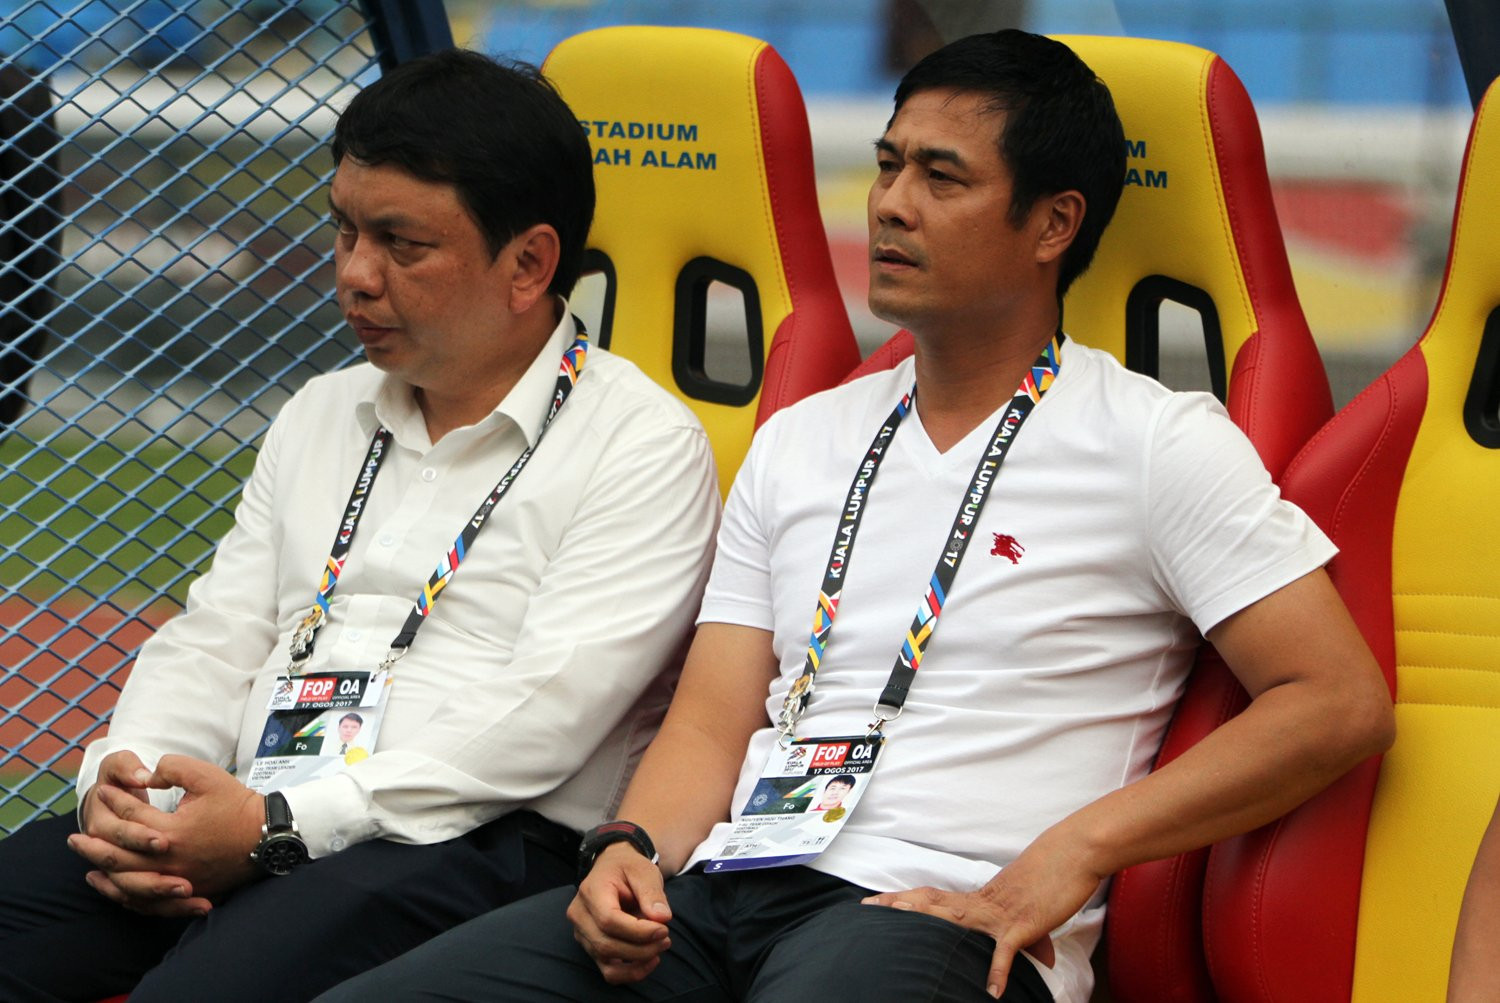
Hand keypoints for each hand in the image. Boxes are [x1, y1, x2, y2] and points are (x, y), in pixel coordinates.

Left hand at [69, 754, 263, 910]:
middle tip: (73, 838)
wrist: (266, 835)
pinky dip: (124, 893)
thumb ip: (173, 767)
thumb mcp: (207, 776)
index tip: (104, 790)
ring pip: (127, 881)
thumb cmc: (237, 805)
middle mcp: (168, 860)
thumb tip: (148, 773)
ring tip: (86, 861)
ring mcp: (176, 879)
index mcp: (170, 832)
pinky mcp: (186, 891)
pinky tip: (111, 884)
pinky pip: (146, 900)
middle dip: (94, 843)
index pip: (131, 816)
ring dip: (102, 870)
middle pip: (118, 855)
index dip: (116, 799)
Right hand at [566, 842, 672, 984]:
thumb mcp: (643, 870)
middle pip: (606, 944)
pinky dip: (630, 973)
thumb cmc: (628, 868)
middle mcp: (580, 915)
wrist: (613, 869)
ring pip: (606, 961)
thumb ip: (652, 893)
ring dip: (638, 962)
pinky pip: (608, 971)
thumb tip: (662, 918)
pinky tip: (649, 960)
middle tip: (666, 938)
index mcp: (590, 891)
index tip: (664, 929)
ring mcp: (582, 934)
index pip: (609, 920)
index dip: (638, 931)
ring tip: (660, 947)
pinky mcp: (591, 947)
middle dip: (642, 948)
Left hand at [862, 834, 1103, 998]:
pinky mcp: (1024, 924)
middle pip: (933, 902)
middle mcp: (984, 903)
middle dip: (899, 905)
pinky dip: (999, 970)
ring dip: (929, 921)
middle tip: (866, 906)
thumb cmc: (1054, 878)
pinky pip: (1007, 950)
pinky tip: (992, 991)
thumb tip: (1044, 962)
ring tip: (901, 927)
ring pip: (956, 917)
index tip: (876, 900)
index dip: (905, 898)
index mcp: (981, 899)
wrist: (1075, 853)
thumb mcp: (1035, 914)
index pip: (934, 896)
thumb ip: (1032, 940)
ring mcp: (1001, 913)